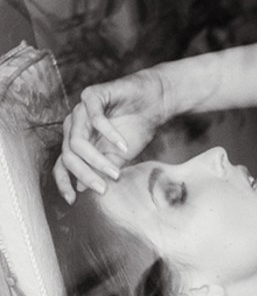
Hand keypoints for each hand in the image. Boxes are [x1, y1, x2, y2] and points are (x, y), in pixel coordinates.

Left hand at [53, 69, 169, 202]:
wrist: (155, 102)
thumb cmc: (137, 128)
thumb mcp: (120, 157)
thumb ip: (103, 170)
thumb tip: (84, 189)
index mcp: (77, 140)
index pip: (62, 163)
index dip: (64, 181)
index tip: (72, 200)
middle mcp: (74, 126)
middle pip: (68, 154)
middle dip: (85, 174)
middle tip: (103, 188)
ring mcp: (81, 110)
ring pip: (78, 140)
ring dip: (97, 160)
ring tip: (115, 172)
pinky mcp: (93, 96)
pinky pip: (94, 118)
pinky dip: (109, 134)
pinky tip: (124, 145)